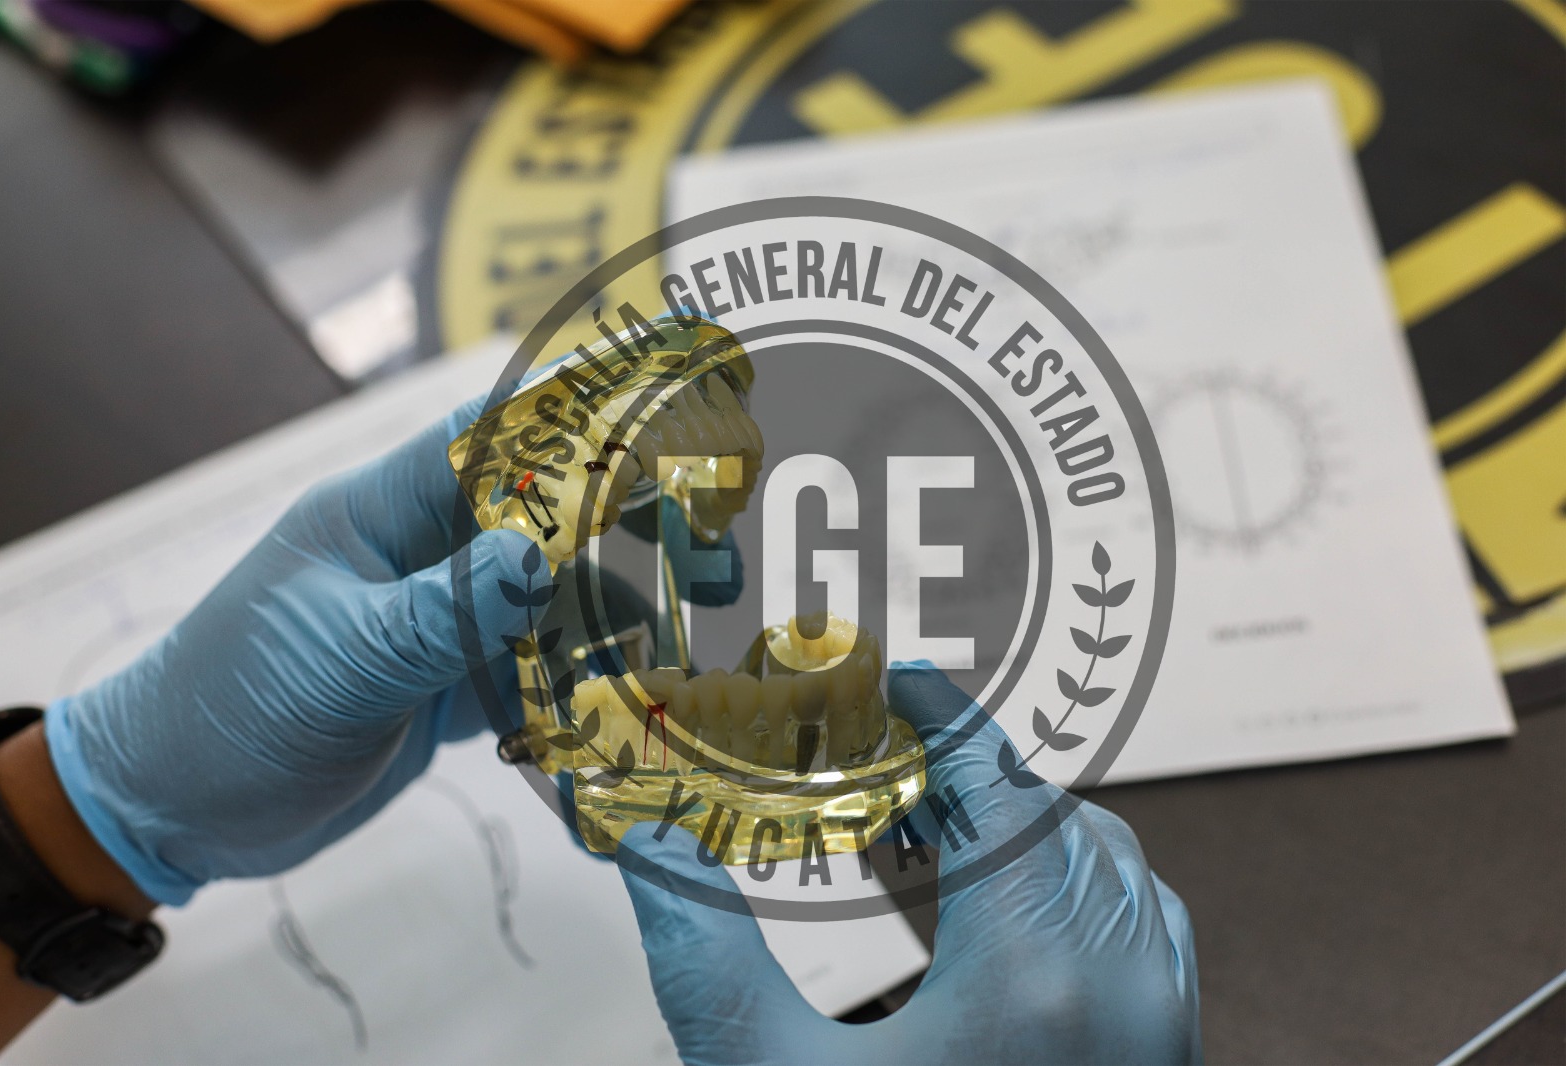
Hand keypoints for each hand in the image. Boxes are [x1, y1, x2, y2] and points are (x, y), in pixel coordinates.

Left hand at [46, 395, 742, 904]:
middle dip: (635, 503)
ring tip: (700, 611)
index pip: (496, 434)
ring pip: (552, 588)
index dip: (584, 398)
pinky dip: (585, 674)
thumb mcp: (338, 663)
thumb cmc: (227, 715)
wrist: (172, 809)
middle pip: (546, 502)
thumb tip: (542, 557)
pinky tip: (631, 692)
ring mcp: (436, 616)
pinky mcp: (444, 679)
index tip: (672, 366)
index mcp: (380, 513)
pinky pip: (535, 661)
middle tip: (720, 518)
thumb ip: (443, 613)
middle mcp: (418, 551)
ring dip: (625, 598)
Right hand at [615, 663, 1200, 1064]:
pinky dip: (1060, 887)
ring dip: (1011, 829)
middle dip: (959, 776)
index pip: (999, 781)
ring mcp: (1165, 1022)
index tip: (890, 674)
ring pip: (1100, 863)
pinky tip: (978, 920)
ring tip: (913, 848)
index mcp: (1037, 976)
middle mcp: (1125, 984)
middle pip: (1049, 811)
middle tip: (870, 777)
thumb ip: (702, 950)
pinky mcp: (1170, 1053)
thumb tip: (644, 838)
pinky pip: (1133, 922)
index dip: (942, 711)